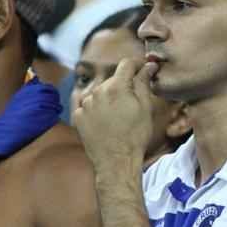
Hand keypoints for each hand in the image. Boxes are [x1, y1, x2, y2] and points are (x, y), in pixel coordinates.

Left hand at [72, 58, 154, 179]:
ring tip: (118, 117)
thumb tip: (148, 66)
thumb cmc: (135, 136)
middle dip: (123, 86)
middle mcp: (97, 91)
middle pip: (113, 79)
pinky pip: (89, 106)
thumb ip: (144, 82)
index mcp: (116, 86)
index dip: (137, 65)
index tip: (142, 71)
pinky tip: (106, 123)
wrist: (116, 162)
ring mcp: (85, 104)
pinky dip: (97, 111)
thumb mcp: (146, 108)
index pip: (126, 64)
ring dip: (109, 98)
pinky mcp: (78, 116)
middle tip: (133, 103)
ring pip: (100, 93)